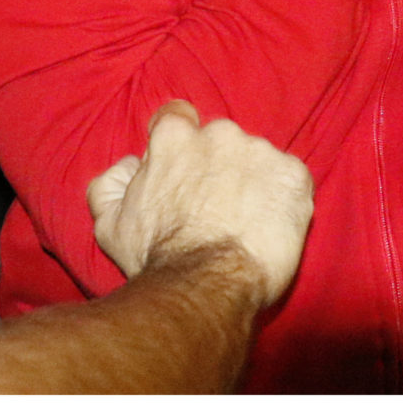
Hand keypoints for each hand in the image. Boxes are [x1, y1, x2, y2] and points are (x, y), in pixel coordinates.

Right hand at [86, 101, 313, 303]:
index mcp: (175, 138)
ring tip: (244, 222)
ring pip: (257, 159)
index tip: (184, 167)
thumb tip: (129, 166)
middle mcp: (220, 133)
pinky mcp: (293, 175)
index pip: (176, 117)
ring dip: (252, 182)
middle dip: (218, 166)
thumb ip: (109, 184)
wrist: (208, 286)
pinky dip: (283, 198)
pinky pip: (290, 179)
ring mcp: (260, 151)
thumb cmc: (158, 258)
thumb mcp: (110, 225)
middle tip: (214, 207)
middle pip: (220, 140)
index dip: (179, 140)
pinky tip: (269, 226)